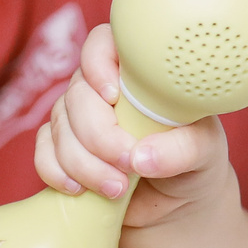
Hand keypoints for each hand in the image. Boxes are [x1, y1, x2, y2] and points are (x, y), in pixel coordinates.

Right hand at [33, 23, 235, 229]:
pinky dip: (56, 172)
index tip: (113, 97)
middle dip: (98, 135)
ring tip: (117, 188)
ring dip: (83, 162)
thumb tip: (140, 157)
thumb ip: (181, 150)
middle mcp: (102, 90)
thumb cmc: (195, 163)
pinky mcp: (63, 150)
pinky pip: (43, 152)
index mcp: (137, 73)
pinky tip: (80, 190)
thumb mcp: (204, 153)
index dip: (98, 65)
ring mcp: (78, 119)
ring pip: (59, 126)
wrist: (179, 203)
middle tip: (127, 163)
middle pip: (77, 95)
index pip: (102, 43)